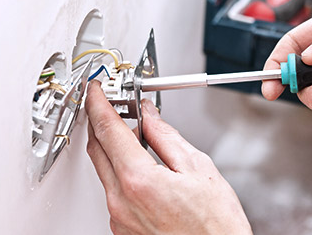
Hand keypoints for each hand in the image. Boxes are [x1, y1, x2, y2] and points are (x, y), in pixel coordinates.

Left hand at [84, 81, 251, 234]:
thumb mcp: (199, 169)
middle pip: (97, 148)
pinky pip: (112, 190)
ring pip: (103, 169)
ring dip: (114, 147)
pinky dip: (120, 171)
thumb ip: (167, 138)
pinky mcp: (121, 227)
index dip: (98, 102)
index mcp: (139, 180)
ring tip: (137, 137)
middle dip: (101, 121)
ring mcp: (118, 217)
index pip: (108, 129)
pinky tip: (140, 166)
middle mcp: (121, 201)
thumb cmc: (215, 226)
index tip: (96, 89)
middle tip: (115, 106)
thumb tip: (150, 117)